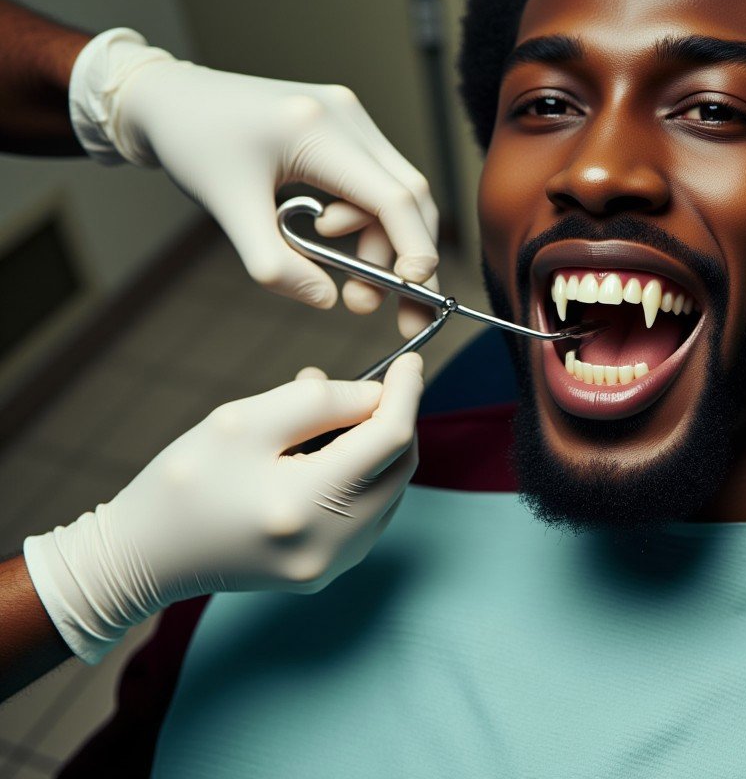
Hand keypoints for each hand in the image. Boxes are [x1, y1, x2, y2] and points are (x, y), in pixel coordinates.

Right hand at [22, 354, 423, 663]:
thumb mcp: (244, 422)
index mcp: (307, 504)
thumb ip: (319, 401)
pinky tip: (329, 455)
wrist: (145, 556)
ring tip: (334, 419)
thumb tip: (376, 395)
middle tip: (371, 388)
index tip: (410, 363)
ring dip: (379, 451)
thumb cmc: (185, 481)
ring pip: (390, 492)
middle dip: (395, 421)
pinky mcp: (326, 572)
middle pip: (400, 468)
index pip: (389, 439)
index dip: (405, 394)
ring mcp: (332, 565)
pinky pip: (369, 515)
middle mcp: (330, 544)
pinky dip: (363, 479)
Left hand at [69, 30, 439, 336]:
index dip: (414, 248)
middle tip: (390, 311)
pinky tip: (329, 235)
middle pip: (410, 196)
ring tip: (350, 283)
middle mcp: (346, 116)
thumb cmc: (192, 144)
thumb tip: (326, 300)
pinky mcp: (345, 127)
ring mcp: (350, 118)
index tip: (418, 291)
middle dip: (408, 258)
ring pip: (397, 192)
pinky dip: (367, 222)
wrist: (168, 99)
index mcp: (318, 129)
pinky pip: (376, 182)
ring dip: (383, 245)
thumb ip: (274, 264)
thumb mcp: (227, 210)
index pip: (392, 197)